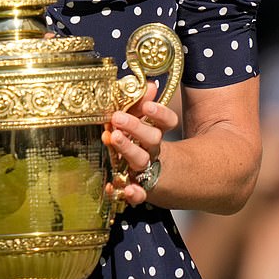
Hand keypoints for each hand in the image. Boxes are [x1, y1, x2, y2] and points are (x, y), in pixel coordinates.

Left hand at [103, 83, 177, 205]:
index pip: (167, 121)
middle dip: (135, 127)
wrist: (157, 180)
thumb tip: (149, 84)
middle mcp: (154, 151)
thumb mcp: (142, 123)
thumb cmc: (142, 144)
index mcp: (156, 133)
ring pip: (140, 160)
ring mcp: (147, 171)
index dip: (160, 113)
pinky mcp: (140, 190)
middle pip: (152, 138)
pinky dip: (128, 192)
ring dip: (127, 149)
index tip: (147, 106)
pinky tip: (111, 186)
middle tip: (117, 117)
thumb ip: (141, 104)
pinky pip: (137, 194)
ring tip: (112, 137)